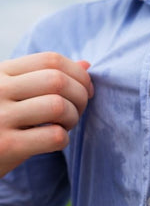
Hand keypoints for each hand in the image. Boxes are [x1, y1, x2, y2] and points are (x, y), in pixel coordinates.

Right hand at [0, 52, 92, 176]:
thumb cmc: (0, 122)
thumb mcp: (14, 93)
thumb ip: (45, 77)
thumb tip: (85, 65)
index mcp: (1, 72)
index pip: (51, 60)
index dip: (78, 75)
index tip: (85, 90)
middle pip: (58, 81)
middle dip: (80, 97)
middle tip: (75, 112)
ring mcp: (1, 117)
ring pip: (58, 106)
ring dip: (72, 118)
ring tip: (63, 126)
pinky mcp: (7, 146)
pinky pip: (54, 136)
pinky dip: (64, 139)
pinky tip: (53, 142)